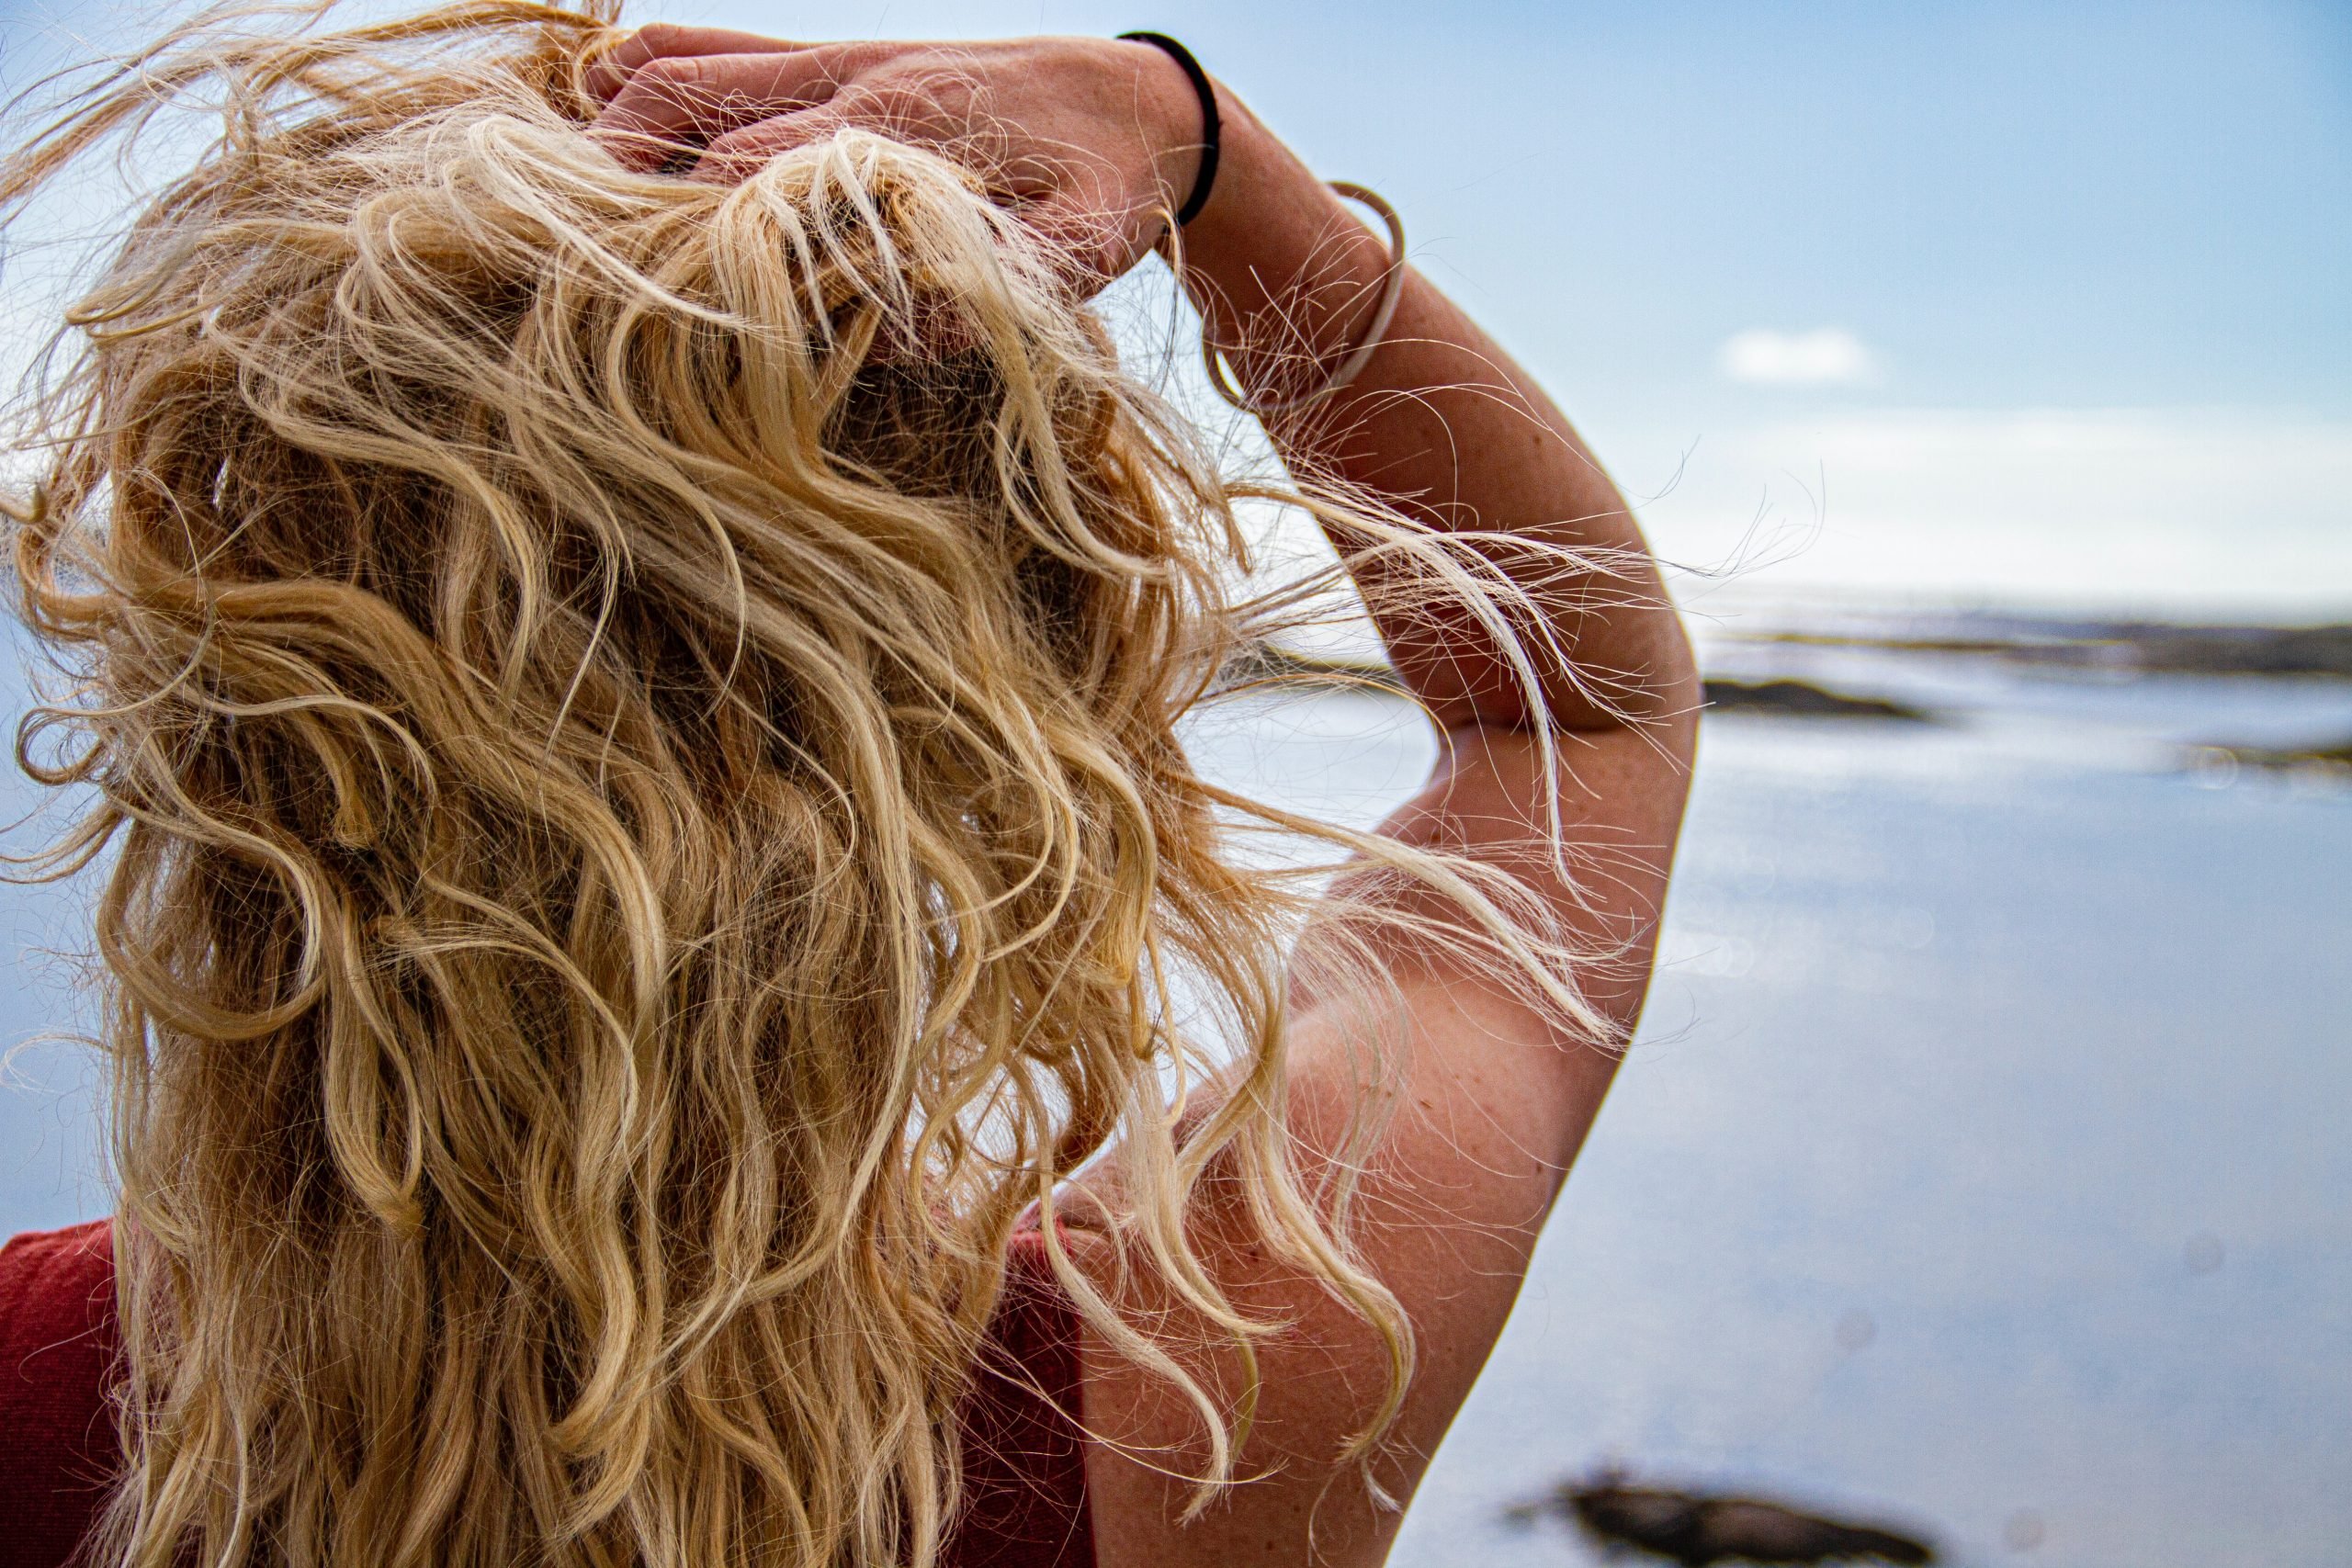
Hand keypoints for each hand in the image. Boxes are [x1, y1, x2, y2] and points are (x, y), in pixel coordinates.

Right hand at [586, 26, 1209, 292]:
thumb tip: (896, 338)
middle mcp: (849, 83)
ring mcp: (833, 61)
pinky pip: (716, 45)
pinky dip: (646, 67)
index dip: (685, 235)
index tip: (629, 294)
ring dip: (612, 124)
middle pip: (691, 116)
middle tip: (560, 256)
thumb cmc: (1106, 192)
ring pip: (685, 69)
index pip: (752, 178)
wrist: (1141, 102)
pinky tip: (596, 107)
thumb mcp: (1075, 254)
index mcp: (897, 133)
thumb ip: (993, 289)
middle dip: (617, 182)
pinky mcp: (831, 58)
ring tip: (552, 195)